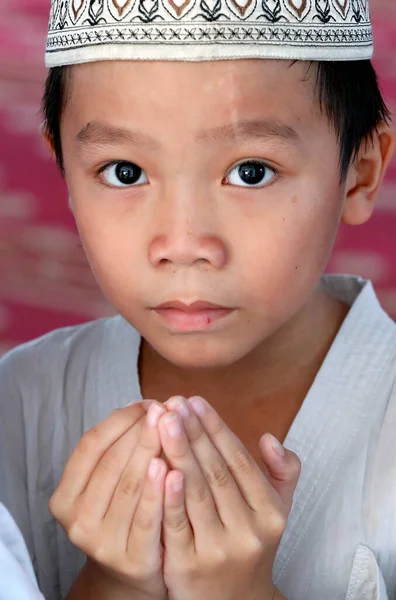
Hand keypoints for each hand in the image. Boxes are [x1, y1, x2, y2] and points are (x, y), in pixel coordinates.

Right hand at [50, 401, 168, 599]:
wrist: (132, 573)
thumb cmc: (123, 515)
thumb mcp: (108, 486)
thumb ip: (117, 452)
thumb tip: (142, 406)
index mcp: (64, 497)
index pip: (91, 445)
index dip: (120, 421)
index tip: (147, 404)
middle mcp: (77, 521)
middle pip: (112, 462)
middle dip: (142, 431)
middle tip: (166, 409)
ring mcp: (103, 543)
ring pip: (130, 486)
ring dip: (152, 451)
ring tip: (172, 427)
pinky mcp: (132, 560)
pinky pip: (148, 518)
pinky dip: (160, 491)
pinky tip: (174, 467)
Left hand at [156, 396, 299, 599]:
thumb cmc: (250, 544)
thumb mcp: (275, 511)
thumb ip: (282, 473)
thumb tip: (269, 438)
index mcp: (271, 513)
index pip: (240, 461)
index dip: (217, 428)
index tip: (196, 401)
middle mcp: (249, 531)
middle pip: (216, 472)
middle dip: (193, 433)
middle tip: (174, 402)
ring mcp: (218, 550)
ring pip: (196, 492)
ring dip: (178, 452)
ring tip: (162, 420)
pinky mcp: (188, 567)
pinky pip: (175, 523)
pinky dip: (167, 493)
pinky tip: (157, 464)